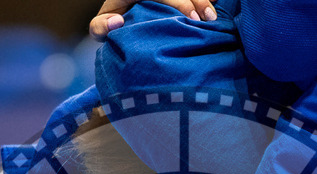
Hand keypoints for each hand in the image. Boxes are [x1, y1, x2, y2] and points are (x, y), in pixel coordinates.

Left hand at [90, 0, 218, 41]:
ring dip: (204, 1)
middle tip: (206, 22)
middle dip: (195, 2)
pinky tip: (216, 13)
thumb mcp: (101, 26)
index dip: (179, 3)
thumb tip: (117, 23)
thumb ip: (99, 27)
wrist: (119, 17)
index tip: (191, 18)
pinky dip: (207, 1)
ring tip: (214, 18)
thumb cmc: (113, 23)